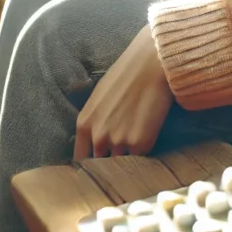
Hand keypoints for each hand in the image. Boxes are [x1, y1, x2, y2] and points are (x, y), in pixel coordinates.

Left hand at [74, 25, 173, 159]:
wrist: (150, 67)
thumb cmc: (125, 77)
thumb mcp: (98, 99)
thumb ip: (94, 123)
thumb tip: (95, 143)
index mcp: (84, 124)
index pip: (81, 158)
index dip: (90, 163)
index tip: (99, 164)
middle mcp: (98, 136)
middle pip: (100, 164)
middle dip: (109, 162)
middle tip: (120, 157)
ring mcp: (119, 142)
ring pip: (121, 164)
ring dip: (127, 161)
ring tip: (136, 148)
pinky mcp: (141, 144)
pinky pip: (140, 159)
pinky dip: (143, 155)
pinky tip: (148, 140)